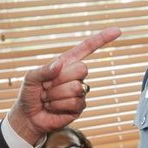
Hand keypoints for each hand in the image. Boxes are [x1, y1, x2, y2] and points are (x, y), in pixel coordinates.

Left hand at [7, 28, 120, 143]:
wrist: (29, 117)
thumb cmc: (30, 94)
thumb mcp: (30, 78)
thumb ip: (42, 70)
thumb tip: (59, 65)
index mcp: (66, 63)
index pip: (86, 48)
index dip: (102, 39)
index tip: (117, 31)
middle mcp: (75, 75)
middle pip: (82, 68)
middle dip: (60, 79)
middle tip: (47, 87)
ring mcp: (79, 91)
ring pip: (76, 88)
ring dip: (55, 95)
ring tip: (48, 99)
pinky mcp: (79, 106)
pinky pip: (74, 103)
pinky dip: (58, 106)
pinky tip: (53, 107)